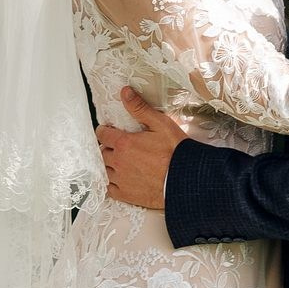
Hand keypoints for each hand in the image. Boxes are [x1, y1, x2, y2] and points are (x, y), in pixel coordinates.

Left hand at [96, 87, 186, 209]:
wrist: (186, 179)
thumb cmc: (175, 151)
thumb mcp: (160, 124)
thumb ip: (140, 108)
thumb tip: (125, 92)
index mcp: (124, 143)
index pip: (102, 135)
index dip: (105, 131)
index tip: (108, 132)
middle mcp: (118, 161)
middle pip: (102, 152)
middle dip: (108, 148)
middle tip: (117, 147)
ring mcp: (121, 180)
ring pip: (104, 170)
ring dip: (109, 165)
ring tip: (119, 162)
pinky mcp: (126, 195)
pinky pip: (109, 189)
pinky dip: (112, 183)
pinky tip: (119, 179)